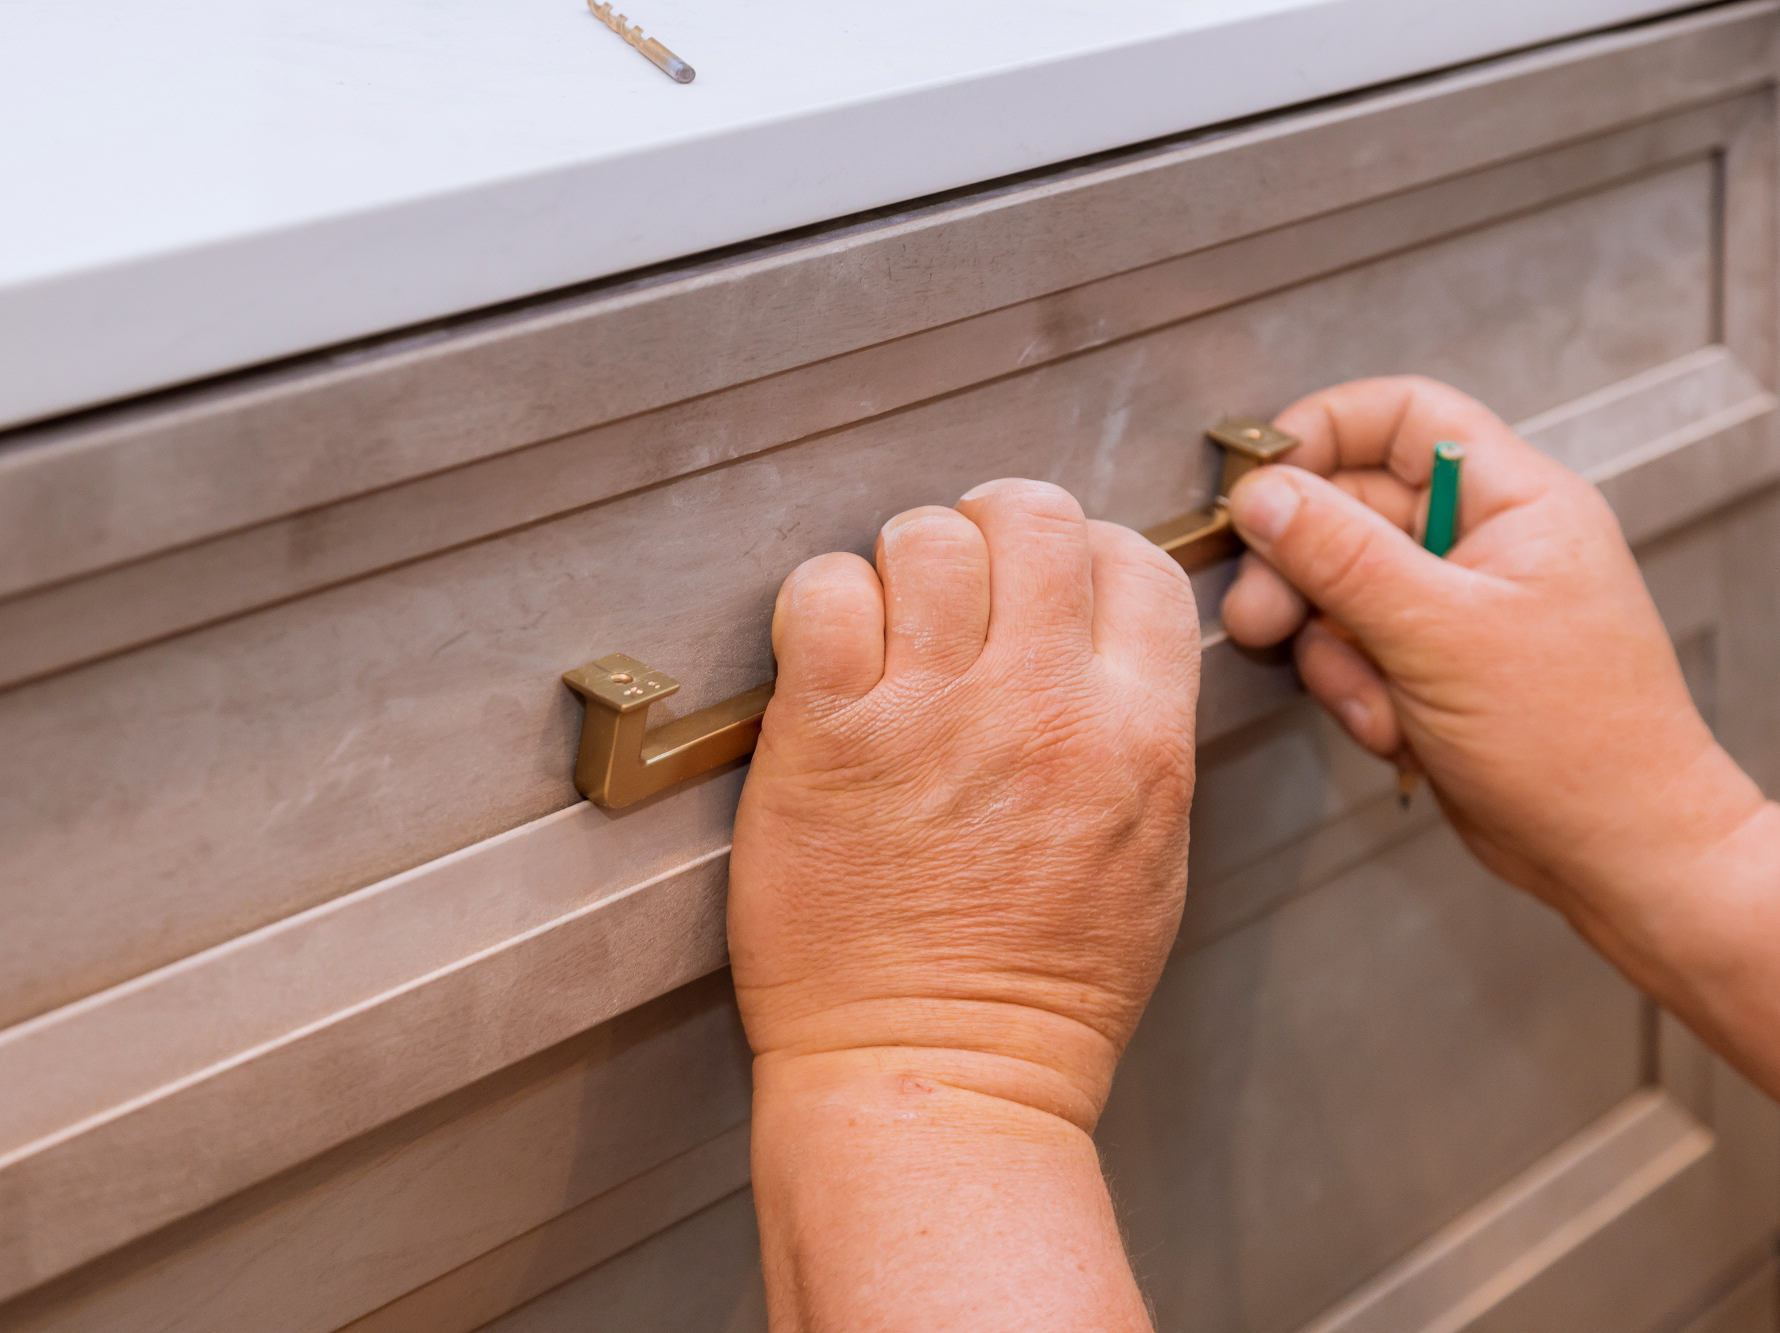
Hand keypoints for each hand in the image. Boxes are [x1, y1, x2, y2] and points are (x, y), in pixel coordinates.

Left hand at [728, 478, 1197, 1331]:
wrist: (934, 1077)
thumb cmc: (1036, 994)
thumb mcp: (1148, 860)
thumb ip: (1136, 739)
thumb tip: (1108, 655)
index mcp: (1136, 737)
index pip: (1135, 561)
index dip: (1088, 555)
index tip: (1051, 583)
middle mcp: (1041, 709)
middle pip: (1031, 519)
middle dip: (996, 532)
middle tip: (965, 578)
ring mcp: (932, 716)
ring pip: (926, 539)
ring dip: (905, 564)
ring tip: (892, 621)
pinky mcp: (830, 736)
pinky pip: (825, 593)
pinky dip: (822, 600)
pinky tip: (831, 652)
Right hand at [1221, 377, 1777, 1083]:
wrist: (1614, 852)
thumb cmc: (1578, 745)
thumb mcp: (1440, 633)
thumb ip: (1342, 555)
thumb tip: (1265, 495)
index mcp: (1515, 501)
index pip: (1401, 416)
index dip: (1321, 434)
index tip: (1260, 481)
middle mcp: (1484, 541)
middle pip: (1351, 507)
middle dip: (1302, 568)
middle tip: (1267, 613)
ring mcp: (1455, 605)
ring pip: (1339, 589)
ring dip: (1333, 650)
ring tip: (1370, 698)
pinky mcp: (1431, 663)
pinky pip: (1352, 650)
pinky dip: (1354, 691)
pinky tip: (1393, 729)